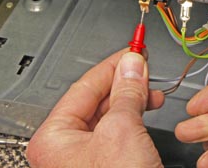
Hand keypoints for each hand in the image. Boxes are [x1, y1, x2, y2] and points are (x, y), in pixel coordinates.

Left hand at [26, 49, 164, 167]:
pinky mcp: (109, 166)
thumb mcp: (122, 130)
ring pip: (111, 115)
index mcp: (54, 138)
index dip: (113, 65)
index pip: (84, 86)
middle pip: (97, 100)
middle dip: (125, 82)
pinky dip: (136, 117)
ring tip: (153, 92)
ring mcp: (88, 160)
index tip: (134, 50)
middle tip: (145, 67)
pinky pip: (120, 131)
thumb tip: (132, 65)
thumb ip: (126, 92)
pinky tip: (148, 111)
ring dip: (134, 99)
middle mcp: (67, 149)